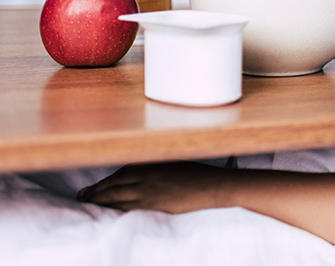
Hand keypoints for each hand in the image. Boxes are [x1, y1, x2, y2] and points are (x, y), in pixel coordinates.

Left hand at [77, 161, 231, 213]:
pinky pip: (127, 207)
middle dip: (96, 190)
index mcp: (151, 164)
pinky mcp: (152, 204)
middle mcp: (145, 176)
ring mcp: (148, 191)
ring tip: (88, 203)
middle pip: (113, 184)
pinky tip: (107, 212)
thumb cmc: (198, 173)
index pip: (121, 172)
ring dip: (99, 199)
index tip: (96, 184)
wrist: (212, 186)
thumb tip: (145, 171)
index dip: (106, 179)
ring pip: (116, 196)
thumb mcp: (175, 163)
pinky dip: (113, 209)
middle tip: (82, 196)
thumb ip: (157, 166)